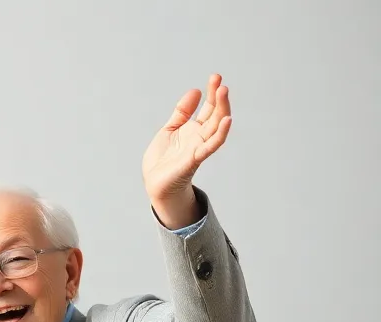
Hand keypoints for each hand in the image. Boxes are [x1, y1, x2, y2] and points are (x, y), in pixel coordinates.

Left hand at [142, 74, 232, 228]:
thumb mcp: (170, 129)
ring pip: (216, 127)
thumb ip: (181, 112)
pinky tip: (226, 121)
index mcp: (194, 129)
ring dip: (222, 109)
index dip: (212, 92)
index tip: (215, 77)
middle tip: (220, 81)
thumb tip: (195, 91)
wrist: (155, 184)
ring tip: (224, 92)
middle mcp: (200, 137)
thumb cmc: (163, 159)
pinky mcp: (194, 159)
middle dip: (219, 98)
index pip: (208, 108)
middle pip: (215, 114)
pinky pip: (211, 146)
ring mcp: (199, 148)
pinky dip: (220, 134)